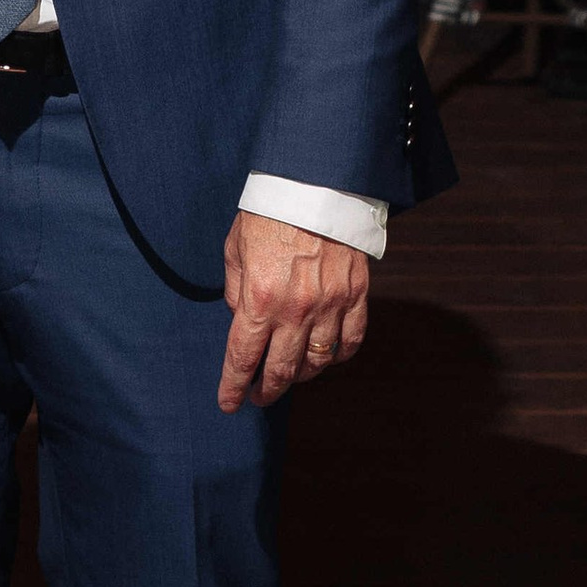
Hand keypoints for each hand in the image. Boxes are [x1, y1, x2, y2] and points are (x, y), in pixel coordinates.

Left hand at [217, 209, 370, 412]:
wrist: (316, 183)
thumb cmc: (268, 213)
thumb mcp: (235, 248)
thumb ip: (237, 290)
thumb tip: (243, 319)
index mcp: (260, 298)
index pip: (243, 356)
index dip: (234, 385)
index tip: (229, 403)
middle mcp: (296, 308)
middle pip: (282, 368)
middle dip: (267, 389)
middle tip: (259, 397)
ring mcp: (331, 304)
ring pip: (318, 360)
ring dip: (302, 376)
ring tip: (290, 376)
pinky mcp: (356, 294)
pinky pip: (352, 339)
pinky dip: (340, 356)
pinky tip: (328, 358)